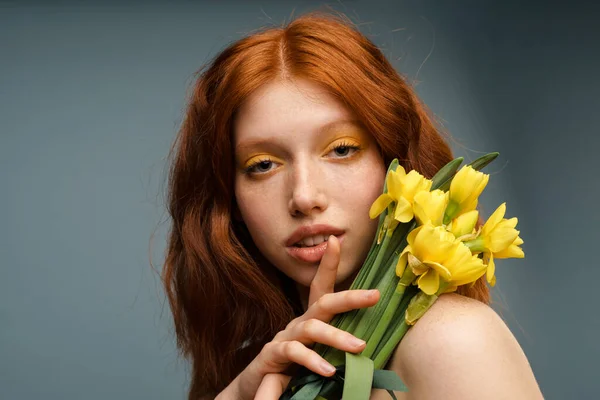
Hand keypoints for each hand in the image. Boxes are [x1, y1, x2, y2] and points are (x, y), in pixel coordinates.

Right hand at [219, 235, 379, 399]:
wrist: (256, 387)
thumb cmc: (292, 369)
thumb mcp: (316, 354)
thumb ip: (334, 347)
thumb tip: (368, 344)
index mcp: (310, 320)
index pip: (321, 287)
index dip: (328, 264)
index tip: (335, 240)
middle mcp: (298, 324)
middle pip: (323, 303)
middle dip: (349, 297)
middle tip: (374, 295)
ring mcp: (285, 338)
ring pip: (311, 328)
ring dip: (335, 337)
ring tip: (359, 346)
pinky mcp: (273, 356)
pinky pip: (293, 353)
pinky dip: (312, 360)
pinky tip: (328, 370)